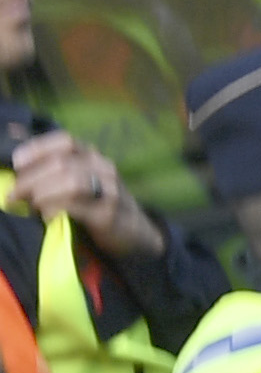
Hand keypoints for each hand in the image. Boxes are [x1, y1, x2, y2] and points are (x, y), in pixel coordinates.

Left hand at [10, 125, 157, 265]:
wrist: (134, 232)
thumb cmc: (96, 204)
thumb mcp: (80, 180)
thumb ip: (53, 169)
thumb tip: (16, 156)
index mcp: (93, 156)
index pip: (65, 141)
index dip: (38, 149)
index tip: (16, 163)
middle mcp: (103, 167)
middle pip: (61, 163)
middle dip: (30, 179)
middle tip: (13, 195)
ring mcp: (109, 189)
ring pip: (69, 181)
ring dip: (41, 194)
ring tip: (29, 206)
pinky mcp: (107, 213)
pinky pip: (75, 206)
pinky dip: (54, 210)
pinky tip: (47, 216)